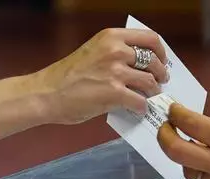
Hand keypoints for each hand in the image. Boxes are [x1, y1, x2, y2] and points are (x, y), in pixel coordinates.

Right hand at [32, 28, 169, 124]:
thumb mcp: (93, 51)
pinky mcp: (114, 93)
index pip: (150, 38)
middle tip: (160, 82)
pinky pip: (140, 101)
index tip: (162, 61)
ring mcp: (116, 71)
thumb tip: (140, 66)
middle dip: (160, 74)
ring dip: (153, 92)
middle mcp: (116, 50)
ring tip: (149, 97)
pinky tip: (138, 109)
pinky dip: (142, 107)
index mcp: (111, 37)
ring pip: (150, 82)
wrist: (47, 93)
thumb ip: (115, 53)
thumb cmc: (67, 76)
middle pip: (154, 61)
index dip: (161, 52)